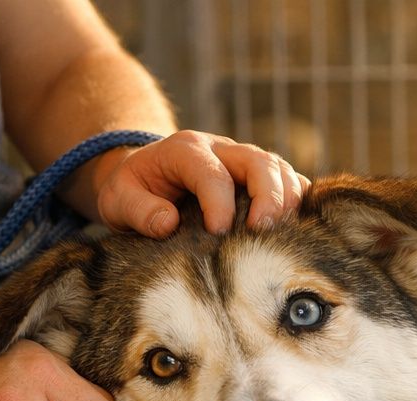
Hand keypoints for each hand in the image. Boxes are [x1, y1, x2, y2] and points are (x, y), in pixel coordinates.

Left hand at [91, 130, 309, 237]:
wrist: (145, 177)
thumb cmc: (132, 192)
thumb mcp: (117, 200)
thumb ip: (138, 210)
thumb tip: (168, 223)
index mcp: (185, 150)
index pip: (212, 172)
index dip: (219, 202)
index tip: (218, 233)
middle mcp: (221, 149)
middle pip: (259, 162)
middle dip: (268, 196)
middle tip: (263, 232)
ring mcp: (244, 161)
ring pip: (280, 169)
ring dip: (288, 201)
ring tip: (283, 234)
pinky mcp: (259, 177)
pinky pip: (289, 182)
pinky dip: (299, 202)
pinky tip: (298, 229)